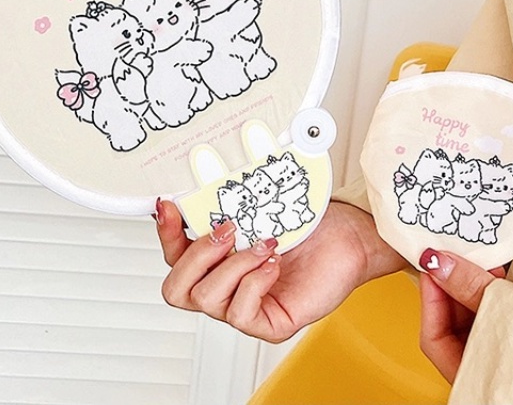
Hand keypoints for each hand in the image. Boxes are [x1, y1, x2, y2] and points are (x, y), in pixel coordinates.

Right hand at [155, 200, 406, 342]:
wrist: (347, 236)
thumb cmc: (306, 223)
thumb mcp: (256, 208)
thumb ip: (223, 205)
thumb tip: (193, 188)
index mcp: (216, 260)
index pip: (173, 257)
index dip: (166, 233)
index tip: (170, 205)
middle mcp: (225, 287)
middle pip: (176, 289)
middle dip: (194, 256)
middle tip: (225, 230)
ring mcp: (244, 308)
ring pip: (207, 299)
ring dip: (233, 265)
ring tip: (262, 244)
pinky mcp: (268, 324)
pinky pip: (240, 313)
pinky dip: (254, 282)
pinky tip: (274, 262)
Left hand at [418, 249, 505, 382]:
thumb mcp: (503, 311)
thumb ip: (468, 286)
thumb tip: (436, 261)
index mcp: (472, 378)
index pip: (432, 337)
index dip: (430, 298)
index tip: (433, 266)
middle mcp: (483, 372)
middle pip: (452, 326)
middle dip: (453, 287)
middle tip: (456, 258)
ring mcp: (500, 360)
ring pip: (474, 320)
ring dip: (475, 288)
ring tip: (481, 263)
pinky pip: (494, 320)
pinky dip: (493, 297)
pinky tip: (498, 276)